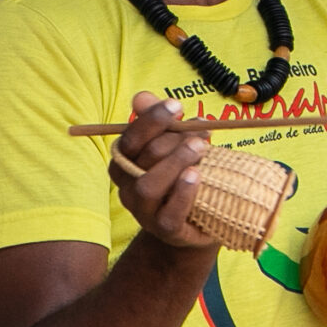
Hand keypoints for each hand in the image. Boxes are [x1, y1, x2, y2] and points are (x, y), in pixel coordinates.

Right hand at [107, 93, 221, 251]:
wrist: (199, 219)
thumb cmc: (182, 175)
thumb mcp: (174, 145)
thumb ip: (160, 123)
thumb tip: (141, 97)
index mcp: (124, 164)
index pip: (129, 138)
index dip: (152, 120)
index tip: (178, 105)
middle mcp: (127, 188)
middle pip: (143, 158)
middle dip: (173, 139)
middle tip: (202, 131)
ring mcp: (144, 212)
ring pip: (148, 186)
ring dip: (176, 162)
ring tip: (201, 148)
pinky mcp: (165, 230)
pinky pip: (168, 214)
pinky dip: (183, 193)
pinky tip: (196, 176)